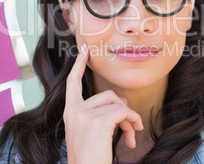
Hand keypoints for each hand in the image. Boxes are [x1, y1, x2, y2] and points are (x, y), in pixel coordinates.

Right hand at [63, 43, 143, 163]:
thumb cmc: (90, 157)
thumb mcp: (90, 132)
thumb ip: (99, 114)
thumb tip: (122, 103)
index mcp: (70, 112)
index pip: (72, 83)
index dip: (78, 65)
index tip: (85, 50)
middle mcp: (74, 111)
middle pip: (107, 95)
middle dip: (123, 110)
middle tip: (130, 127)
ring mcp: (84, 116)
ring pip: (117, 103)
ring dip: (129, 118)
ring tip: (131, 135)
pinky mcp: (97, 122)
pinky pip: (123, 112)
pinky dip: (133, 121)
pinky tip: (132, 137)